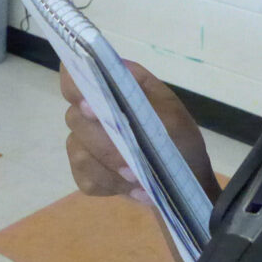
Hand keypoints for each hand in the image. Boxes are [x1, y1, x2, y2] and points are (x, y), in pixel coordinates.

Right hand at [61, 60, 220, 201]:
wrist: (186, 183)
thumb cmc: (180, 141)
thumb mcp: (172, 119)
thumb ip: (138, 103)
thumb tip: (100, 94)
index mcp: (115, 87)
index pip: (76, 75)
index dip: (75, 86)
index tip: (90, 105)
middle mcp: (94, 109)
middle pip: (75, 118)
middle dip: (105, 143)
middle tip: (132, 161)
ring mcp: (86, 141)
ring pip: (78, 152)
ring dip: (110, 168)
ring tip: (139, 177)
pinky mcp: (87, 172)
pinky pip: (85, 179)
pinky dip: (111, 185)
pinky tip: (134, 186)